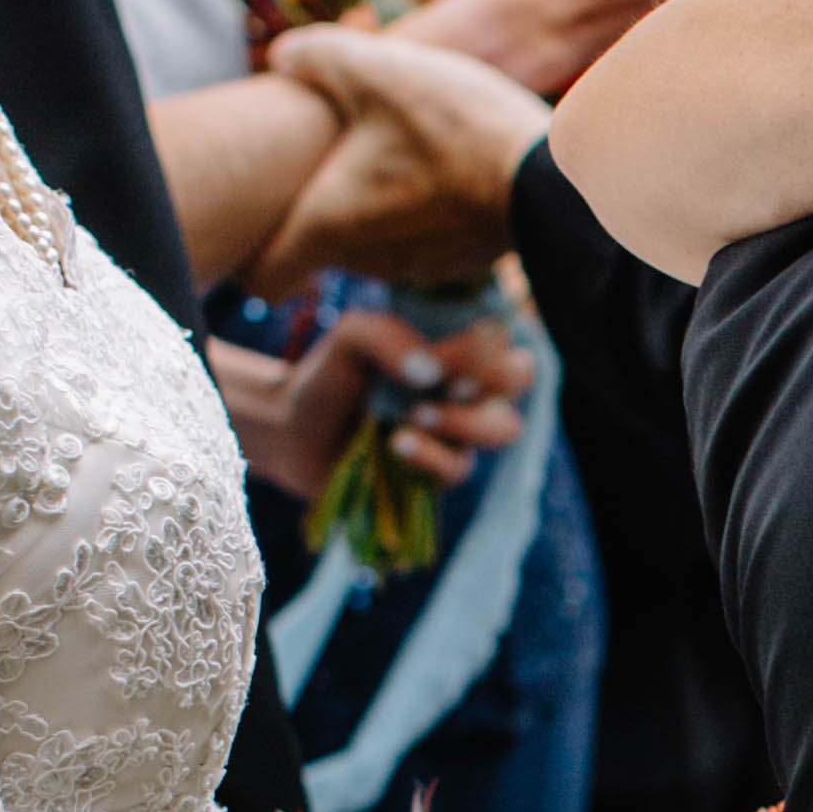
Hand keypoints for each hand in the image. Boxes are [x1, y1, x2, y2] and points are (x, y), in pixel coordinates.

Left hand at [210, 306, 525, 506]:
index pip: (500, 336)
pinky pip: (459, 469)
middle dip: (492, 379)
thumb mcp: (350, 337)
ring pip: (504, 429)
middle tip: (447, 383)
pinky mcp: (438, 475)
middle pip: (520, 377)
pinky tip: (397, 444)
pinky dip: (431, 456)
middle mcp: (465, 387)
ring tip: (416, 417)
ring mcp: (457, 434)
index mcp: (453, 347)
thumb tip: (430, 372)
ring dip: (466, 421)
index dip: (480, 346)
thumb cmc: (328, 376)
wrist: (291, 430)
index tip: (435, 353)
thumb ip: (388, 336)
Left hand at [245, 27, 538, 297]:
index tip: (254, 226)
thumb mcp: (373, 69)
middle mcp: (366, 262)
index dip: (248, 256)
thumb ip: (314, 56)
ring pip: (375, 240)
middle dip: (321, 206)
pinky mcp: (464, 257)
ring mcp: (418, 266)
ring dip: (376, 203)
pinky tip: (441, 162)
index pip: (263, 277)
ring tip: (393, 148)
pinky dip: (422, 208)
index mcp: (327, 227)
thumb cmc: (450, 127)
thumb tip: (282, 54)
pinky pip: (422, 235)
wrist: (549, 177)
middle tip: (331, 155)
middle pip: (321, 246)